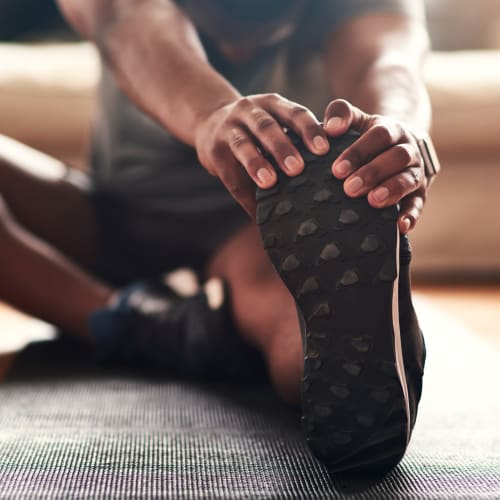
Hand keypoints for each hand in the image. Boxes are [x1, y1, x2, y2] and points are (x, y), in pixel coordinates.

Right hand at [194, 93, 329, 217]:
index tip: (323, 149)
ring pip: (243, 144)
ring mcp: (228, 127)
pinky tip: (255, 211)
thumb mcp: (274, 123)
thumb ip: (295, 140)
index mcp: (273, 104)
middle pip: (266, 126)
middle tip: (298, 168)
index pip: (294, 113)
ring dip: (256, 163)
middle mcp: (249, 110)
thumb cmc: (256, 131)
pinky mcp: (213, 148)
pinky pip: (228, 172)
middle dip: (282, 147)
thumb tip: (331, 176)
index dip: (309, 130)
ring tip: (269, 182)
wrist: (210, 122)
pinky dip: (242, 193)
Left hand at [324, 99, 426, 234]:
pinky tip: (401, 226)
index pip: (379, 136)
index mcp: (392, 130)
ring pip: (408, 179)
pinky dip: (411, 214)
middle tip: (349, 188)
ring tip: (372, 201)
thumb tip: (330, 127)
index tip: (336, 169)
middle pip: (396, 157)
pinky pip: (418, 204)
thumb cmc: (369, 137)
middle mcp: (408, 149)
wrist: (399, 145)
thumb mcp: (357, 120)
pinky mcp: (419, 193)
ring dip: (391, 190)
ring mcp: (415, 172)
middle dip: (373, 172)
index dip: (358, 151)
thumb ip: (341, 114)